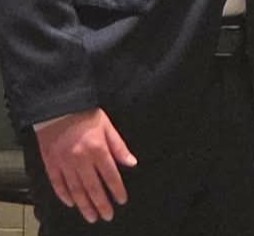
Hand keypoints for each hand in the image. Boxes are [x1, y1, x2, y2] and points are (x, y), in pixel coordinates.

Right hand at [34, 108, 137, 222]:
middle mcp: (80, 159)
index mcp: (97, 149)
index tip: (121, 200)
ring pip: (75, 189)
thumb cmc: (84, 114)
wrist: (57, 107)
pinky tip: (71, 203)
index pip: (110, 175)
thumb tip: (131, 163)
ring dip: (84, 205)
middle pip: (92, 187)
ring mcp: (64, 163)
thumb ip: (119, 147)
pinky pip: (57, 183)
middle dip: (101, 203)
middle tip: (106, 216)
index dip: (117, 190)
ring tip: (91, 216)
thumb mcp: (108, 127)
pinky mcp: (50, 163)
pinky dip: (64, 195)